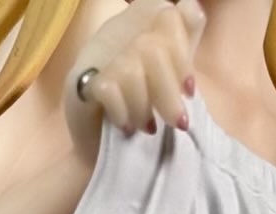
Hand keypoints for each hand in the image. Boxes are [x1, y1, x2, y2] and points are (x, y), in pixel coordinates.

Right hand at [63, 0, 207, 166]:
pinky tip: (127, 126)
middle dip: (169, 93)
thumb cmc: (142, 97)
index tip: (189, 90)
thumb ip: (185, 35)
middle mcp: (120, 29)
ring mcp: (97, 54)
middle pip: (152, 48)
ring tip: (148, 127)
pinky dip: (123, 111)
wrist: (101, 138)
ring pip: (131, 69)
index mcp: (143, 20)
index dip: (183, 54)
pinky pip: (108, 89)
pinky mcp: (81, 82)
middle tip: (178, 122)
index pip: (168, 15)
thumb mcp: (171, 64)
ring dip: (145, 106)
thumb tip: (194, 8)